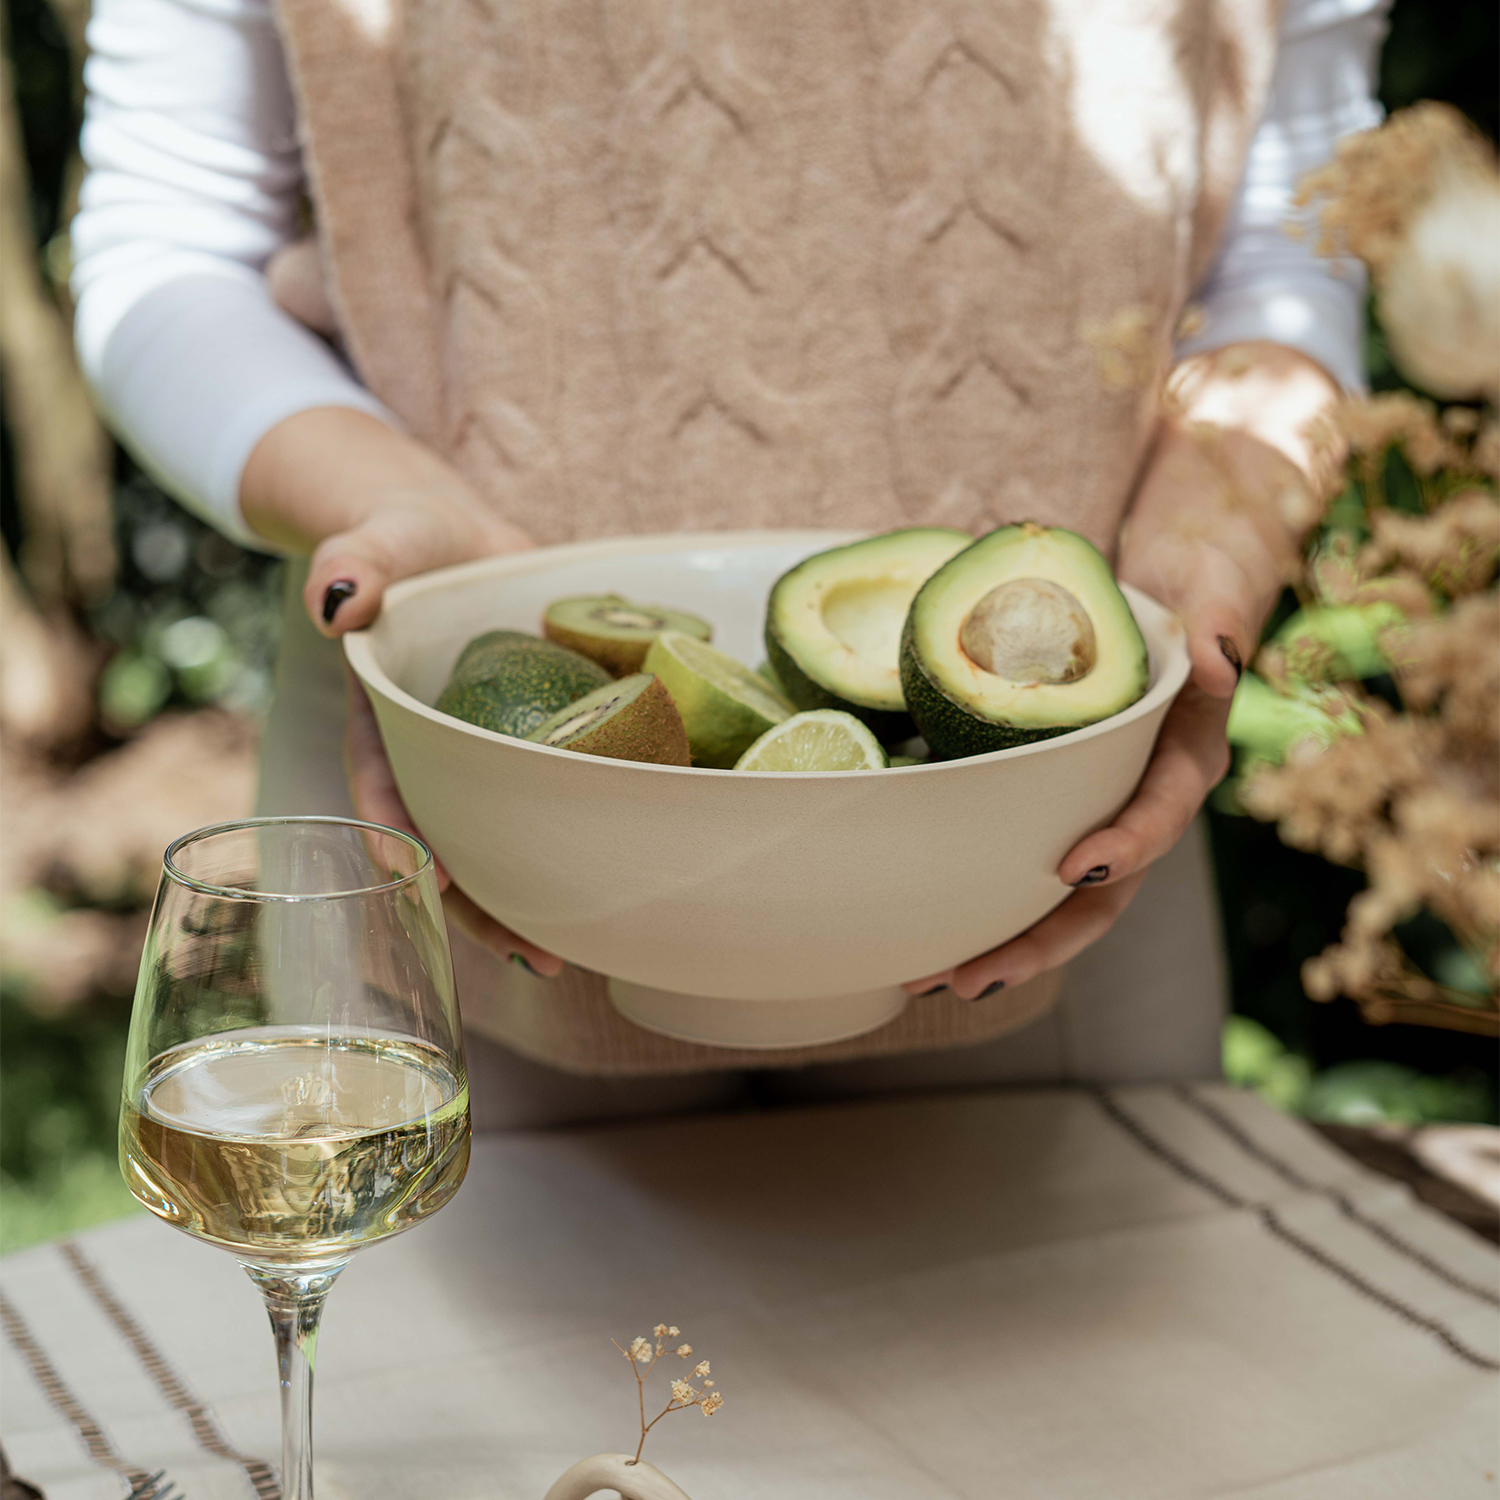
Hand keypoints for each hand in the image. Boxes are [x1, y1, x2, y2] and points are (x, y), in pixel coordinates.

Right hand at [242, 407, 566, 975]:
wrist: (452, 538)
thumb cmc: (402, 536)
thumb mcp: (376, 540)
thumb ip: (351, 561)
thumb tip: (332, 601)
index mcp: (382, 719)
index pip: (381, 786)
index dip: (398, 836)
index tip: (428, 881)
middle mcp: (429, 753)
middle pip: (448, 842)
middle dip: (483, 908)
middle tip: (536, 956)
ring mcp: (479, 756)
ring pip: (498, 840)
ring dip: (528, 898)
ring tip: (572, 953)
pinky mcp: (528, 745)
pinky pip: (544, 802)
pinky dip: (570, 843)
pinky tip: (611, 885)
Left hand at [904, 343, 1340, 1000]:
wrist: (1168, 586)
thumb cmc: (1189, 587)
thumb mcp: (1212, 589)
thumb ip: (1219, 620)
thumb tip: (1220, 653)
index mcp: (1184, 762)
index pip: (1160, 814)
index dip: (1125, 845)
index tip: (1073, 864)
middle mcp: (1140, 800)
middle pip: (1098, 892)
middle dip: (1036, 940)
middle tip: (967, 975)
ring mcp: (1096, 808)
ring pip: (1053, 896)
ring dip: (994, 939)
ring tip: (923, 976)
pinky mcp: (1054, 800)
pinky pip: (1018, 858)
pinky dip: (977, 894)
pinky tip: (918, 924)